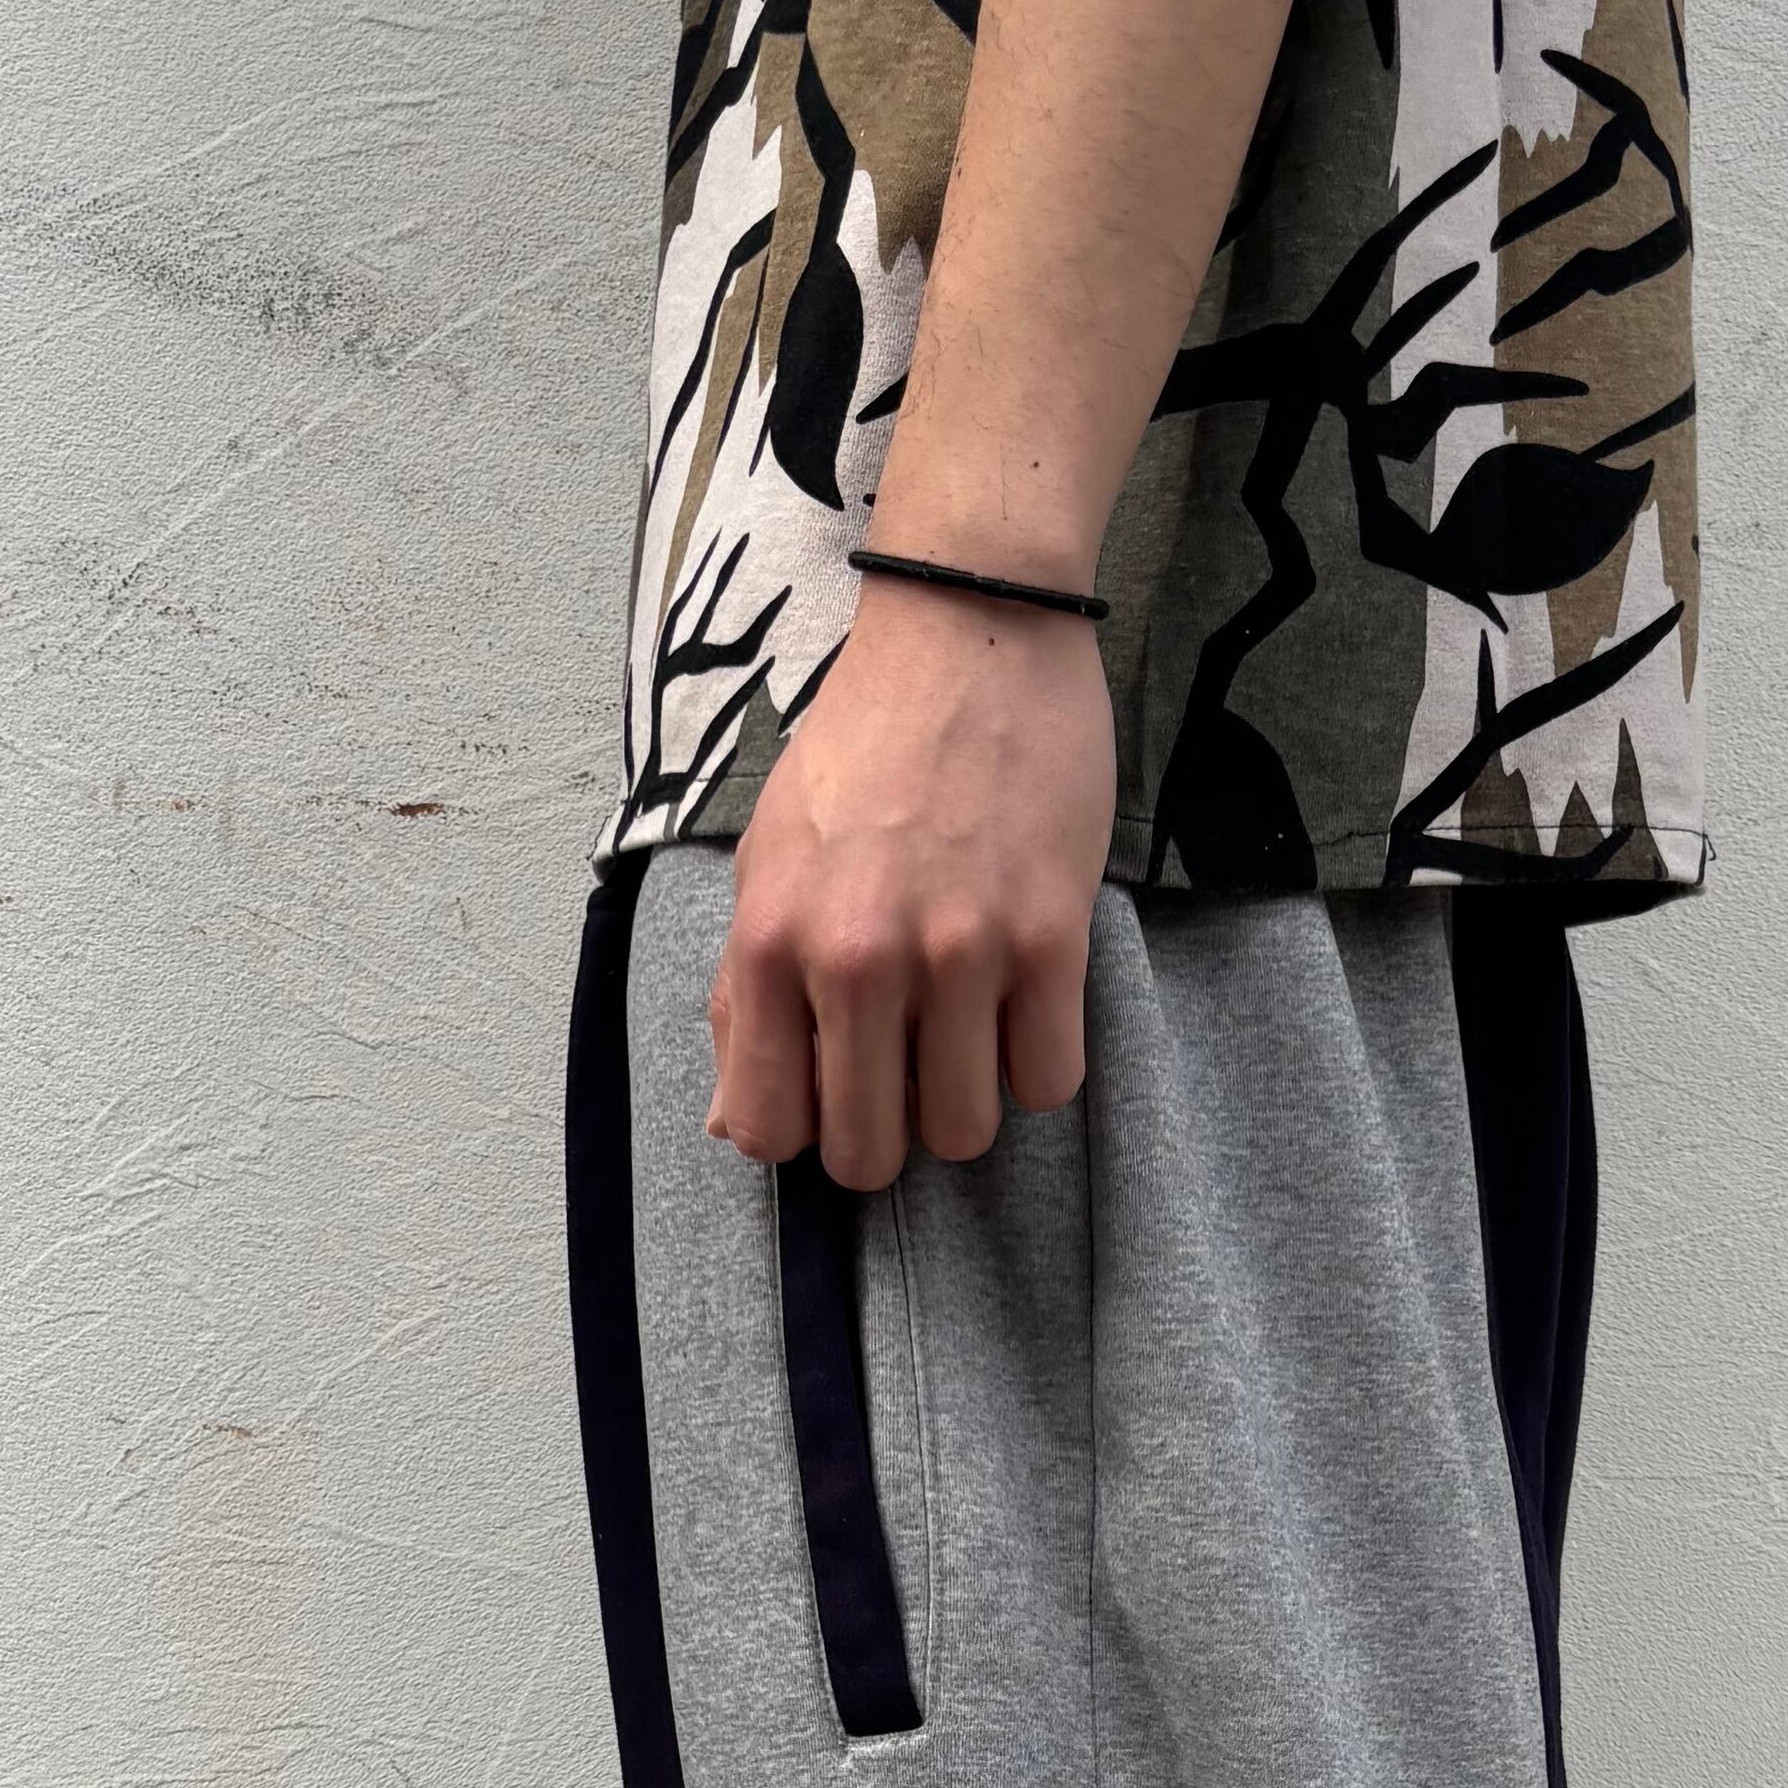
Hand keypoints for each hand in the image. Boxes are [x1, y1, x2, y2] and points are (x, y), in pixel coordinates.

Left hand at [706, 577, 1109, 1184]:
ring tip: (967, 1032)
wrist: (968, 635)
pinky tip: (1022, 1005)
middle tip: (906, 1071)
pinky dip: (1036, 1063)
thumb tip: (736, 1126)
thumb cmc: (860, 746)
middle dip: (888, 1132)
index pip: (772, 1129)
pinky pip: (1049, 1079)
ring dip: (967, 1101)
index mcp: (773, 942)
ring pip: (965, 1131)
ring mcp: (960, 952)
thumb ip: (743, 994)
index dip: (804, 1131)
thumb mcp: (766, 860)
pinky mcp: (1051, 938)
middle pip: (871, 1153)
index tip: (831, 1093)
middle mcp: (858, 958)